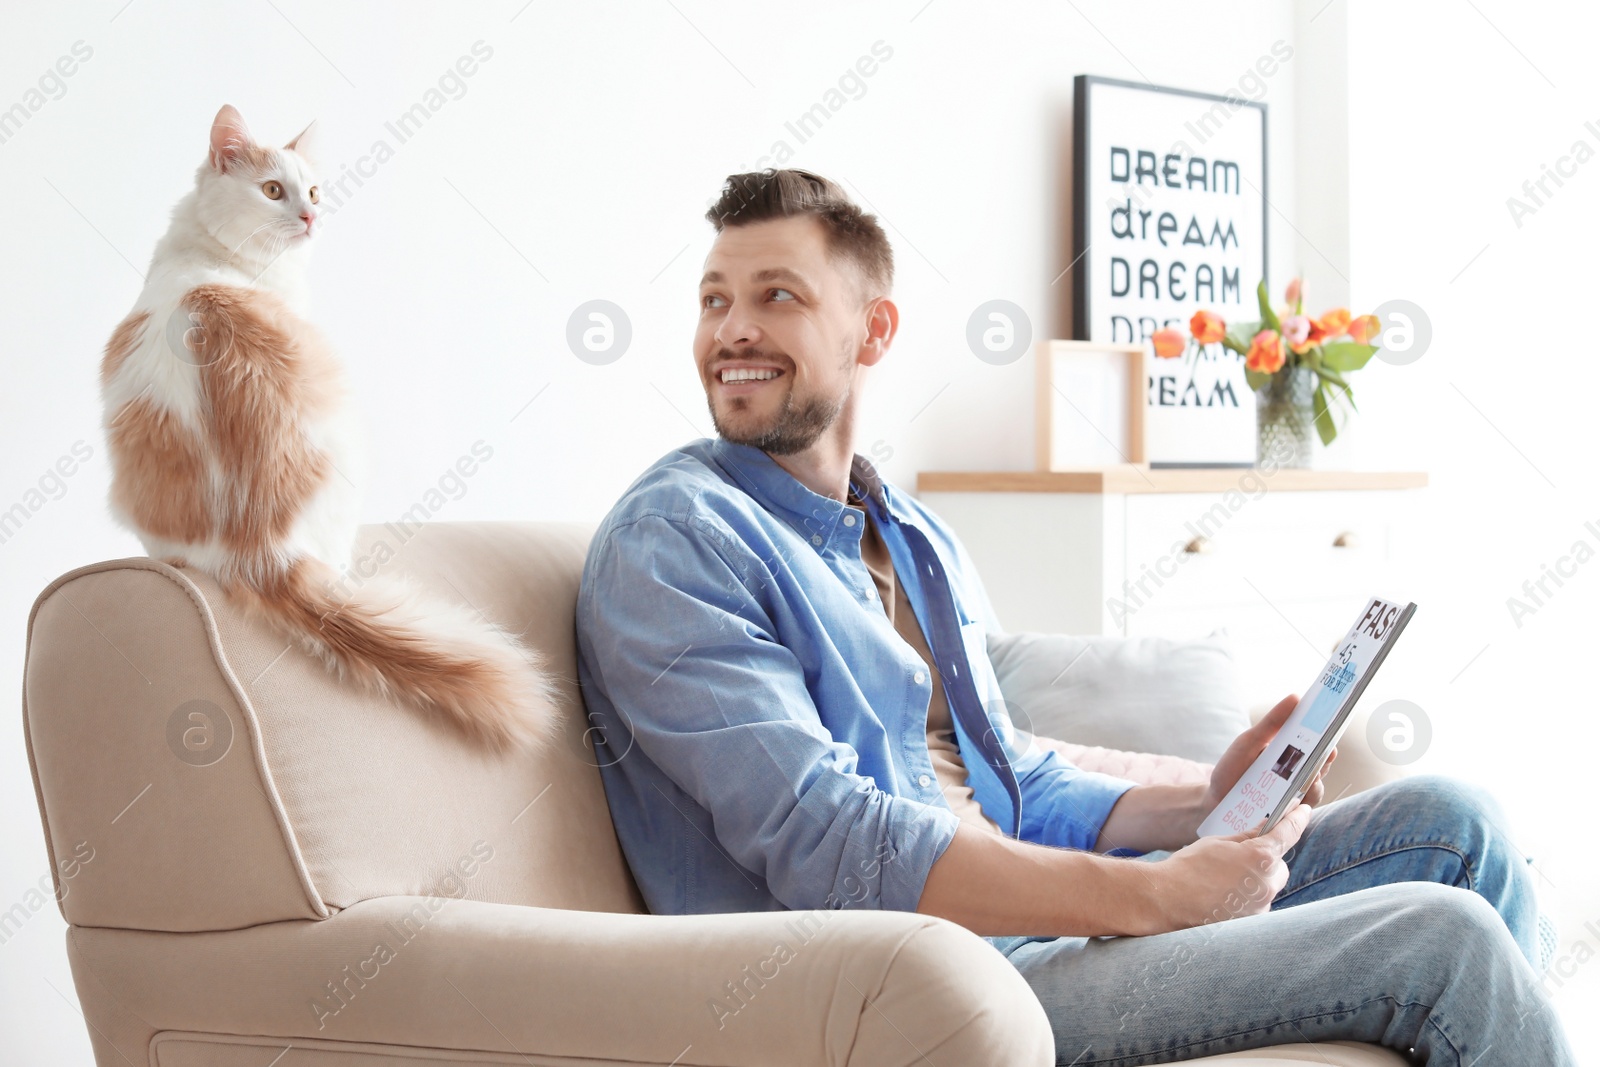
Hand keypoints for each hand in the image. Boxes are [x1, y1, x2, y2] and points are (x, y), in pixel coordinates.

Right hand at [1130, 801, 1312, 934]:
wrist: (1167, 901)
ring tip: (1223, 881)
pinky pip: (1257, 904)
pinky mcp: (1252, 923)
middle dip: (1266, 860)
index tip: (1303, 810)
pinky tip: (1222, 896)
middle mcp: (1266, 884)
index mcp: (1260, 857)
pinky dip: (1246, 898)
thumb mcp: (1218, 843)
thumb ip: (1247, 836)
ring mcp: (1261, 907)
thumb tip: (1267, 827)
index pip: (1288, 833)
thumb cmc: (1189, 868)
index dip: (1297, 818)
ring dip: (1256, 881)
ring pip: (1268, 887)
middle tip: (1240, 857)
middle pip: (1279, 866)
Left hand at [1204, 695, 1338, 812]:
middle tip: (1325, 752)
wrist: (1215, 800)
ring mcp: (1294, 796)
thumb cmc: (1233, 768)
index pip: (1317, 743)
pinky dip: (1300, 804)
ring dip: (1313, 782)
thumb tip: (1296, 697)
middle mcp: (1298, 774)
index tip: (1332, 729)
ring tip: (1309, 776)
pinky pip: (1300, 811)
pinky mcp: (1286, 815)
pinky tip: (1294, 799)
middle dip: (1325, 759)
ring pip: (1315, 788)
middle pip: (1322, 766)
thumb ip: (1272, 723)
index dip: (1328, 736)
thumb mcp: (1250, 741)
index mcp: (1292, 754)